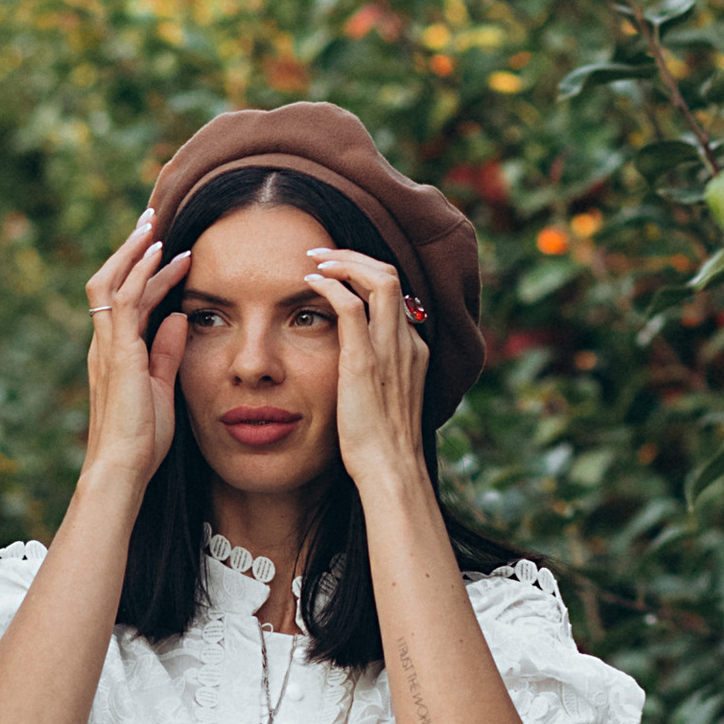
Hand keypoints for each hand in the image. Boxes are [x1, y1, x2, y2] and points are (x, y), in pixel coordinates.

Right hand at [81, 212, 188, 493]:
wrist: (123, 467)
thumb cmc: (141, 439)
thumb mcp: (161, 387)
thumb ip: (168, 352)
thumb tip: (180, 316)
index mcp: (113, 352)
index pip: (125, 299)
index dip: (144, 272)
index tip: (167, 250)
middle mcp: (104, 343)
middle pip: (109, 280)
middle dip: (130, 248)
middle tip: (150, 219)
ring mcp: (108, 346)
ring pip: (113, 281)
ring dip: (135, 250)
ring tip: (154, 224)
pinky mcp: (119, 352)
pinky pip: (127, 300)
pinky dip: (142, 272)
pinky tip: (160, 253)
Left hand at [303, 246, 430, 488]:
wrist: (391, 470)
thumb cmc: (384, 446)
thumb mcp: (388, 400)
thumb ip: (381, 375)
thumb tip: (358, 368)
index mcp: (415, 351)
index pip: (398, 293)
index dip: (369, 273)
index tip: (342, 271)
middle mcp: (407, 342)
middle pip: (392, 275)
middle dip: (356, 256)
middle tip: (325, 253)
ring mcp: (389, 350)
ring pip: (378, 279)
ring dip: (344, 260)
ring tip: (316, 258)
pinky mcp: (364, 362)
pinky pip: (350, 306)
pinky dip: (330, 285)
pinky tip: (309, 282)